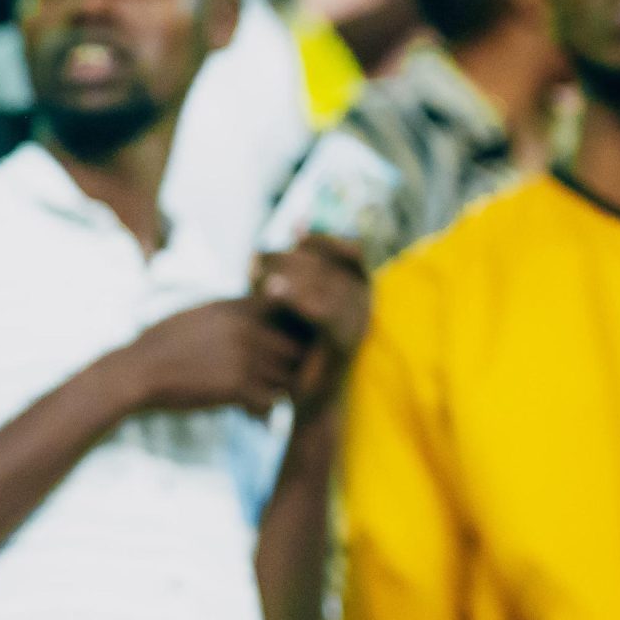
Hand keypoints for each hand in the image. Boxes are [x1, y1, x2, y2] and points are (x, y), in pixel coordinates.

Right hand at [116, 298, 306, 416]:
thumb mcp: (200, 315)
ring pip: (286, 377)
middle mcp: (247, 328)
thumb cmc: (163, 345)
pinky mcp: (236, 386)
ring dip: (276, 392)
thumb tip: (252, 315)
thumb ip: (233, 312)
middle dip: (288, 368)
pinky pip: (270, 402)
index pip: (291, 316)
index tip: (279, 354)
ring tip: (258, 400)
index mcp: (239, 308)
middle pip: (295, 349)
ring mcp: (245, 357)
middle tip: (274, 383)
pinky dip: (261, 412)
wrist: (136, 373)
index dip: (291, 336)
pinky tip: (246, 414)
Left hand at [254, 235, 369, 406]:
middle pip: (329, 265)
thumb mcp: (297, 298)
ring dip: (288, 275)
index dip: (318, 238)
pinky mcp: (345, 344)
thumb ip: (300, 264)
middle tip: (254, 259)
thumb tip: (298, 220)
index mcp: (359, 285)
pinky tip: (271, 292)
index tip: (288, 232)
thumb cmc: (297, 343)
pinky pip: (325, 314)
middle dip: (288, 259)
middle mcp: (365, 300)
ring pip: (326, 285)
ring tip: (256, 275)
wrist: (307, 398)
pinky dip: (298, 299)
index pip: (346, 248)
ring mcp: (358, 322)